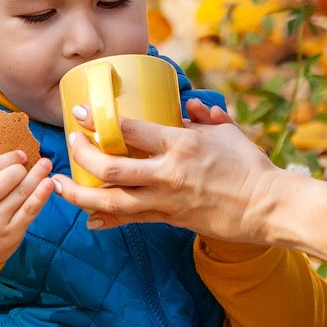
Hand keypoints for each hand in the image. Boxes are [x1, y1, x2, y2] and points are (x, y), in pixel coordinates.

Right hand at [0, 152, 54, 264]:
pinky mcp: (12, 233)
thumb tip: (14, 160)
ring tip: (47, 164)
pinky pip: (30, 210)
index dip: (10, 158)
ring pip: (22, 192)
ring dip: (37, 176)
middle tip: (32, 164)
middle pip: (9, 177)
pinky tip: (49, 184)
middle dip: (23, 168)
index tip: (21, 155)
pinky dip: (41, 196)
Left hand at [53, 110, 287, 241]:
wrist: (267, 207)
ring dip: (81, 194)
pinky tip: (89, 218)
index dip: (98, 121)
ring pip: (112, 200)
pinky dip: (107, 219)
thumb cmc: (250, 166)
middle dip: (82, 156)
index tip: (80, 113)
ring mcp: (166, 200)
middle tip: (69, 144)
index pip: (129, 131)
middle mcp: (167, 173)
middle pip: (110, 168)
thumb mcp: (227, 132)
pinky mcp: (170, 220)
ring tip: (60, 186)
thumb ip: (203, 117)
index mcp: (180, 144)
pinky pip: (130, 220)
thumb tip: (189, 106)